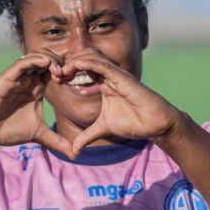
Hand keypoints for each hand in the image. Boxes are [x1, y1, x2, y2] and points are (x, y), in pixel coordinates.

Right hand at [0, 51, 72, 154]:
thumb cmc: (9, 130)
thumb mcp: (39, 135)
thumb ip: (57, 141)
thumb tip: (75, 154)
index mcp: (36, 88)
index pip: (53, 70)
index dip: (65, 71)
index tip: (73, 81)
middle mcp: (27, 80)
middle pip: (47, 58)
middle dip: (60, 62)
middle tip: (67, 75)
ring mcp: (17, 77)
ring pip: (36, 56)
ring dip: (50, 59)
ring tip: (58, 72)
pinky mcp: (7, 78)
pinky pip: (22, 62)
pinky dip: (35, 60)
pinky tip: (46, 65)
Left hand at [61, 49, 182, 156]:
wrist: (154, 124)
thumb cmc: (133, 122)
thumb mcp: (103, 129)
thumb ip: (87, 136)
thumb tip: (73, 151)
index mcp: (104, 83)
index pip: (82, 68)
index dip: (67, 71)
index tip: (54, 79)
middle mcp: (109, 75)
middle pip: (84, 58)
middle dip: (68, 64)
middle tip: (55, 75)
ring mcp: (116, 75)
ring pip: (92, 58)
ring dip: (75, 61)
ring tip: (63, 71)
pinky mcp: (123, 78)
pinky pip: (103, 65)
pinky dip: (89, 63)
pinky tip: (76, 66)